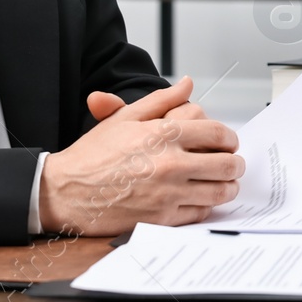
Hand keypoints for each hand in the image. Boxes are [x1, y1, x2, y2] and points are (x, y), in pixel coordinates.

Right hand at [40, 77, 244, 234]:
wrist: (66, 191)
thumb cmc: (94, 154)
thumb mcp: (125, 117)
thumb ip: (162, 99)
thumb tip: (187, 83)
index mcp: (165, 134)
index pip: (217, 133)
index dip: (230, 137)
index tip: (229, 142)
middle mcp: (171, 163)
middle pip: (225, 164)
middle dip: (235, 164)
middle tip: (234, 164)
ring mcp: (168, 193)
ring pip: (218, 192)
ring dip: (228, 186)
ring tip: (226, 183)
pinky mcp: (162, 218)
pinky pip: (200, 213)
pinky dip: (207, 207)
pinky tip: (203, 200)